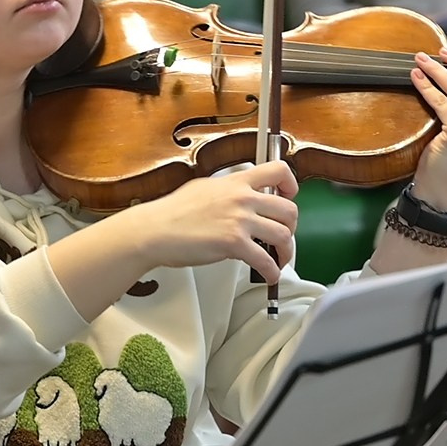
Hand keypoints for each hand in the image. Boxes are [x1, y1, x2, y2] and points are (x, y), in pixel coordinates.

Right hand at [118, 161, 299, 281]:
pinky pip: (265, 260)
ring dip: (286, 252)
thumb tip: (243, 196)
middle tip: (283, 237)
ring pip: (283, 235)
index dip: (291, 185)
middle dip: (292, 227)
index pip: (278, 170)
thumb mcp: (205, 188)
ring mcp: (239, 220)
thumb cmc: (173, 212)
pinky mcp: (234, 243)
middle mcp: (242, 198)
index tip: (289, 197)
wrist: (155, 230)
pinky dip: (272, 271)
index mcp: (236, 182)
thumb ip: (229, 190)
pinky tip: (269, 275)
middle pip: (289, 209)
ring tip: (279, 260)